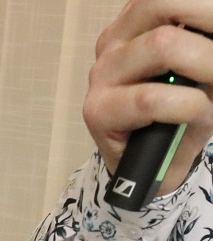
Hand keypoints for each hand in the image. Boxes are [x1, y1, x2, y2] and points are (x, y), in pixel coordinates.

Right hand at [84, 1, 212, 193]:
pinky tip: (198, 113)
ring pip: (162, 45)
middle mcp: (113, 42)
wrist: (156, 166)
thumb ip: (204, 40)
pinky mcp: (97, 111)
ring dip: (208, 64)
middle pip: (162, 3)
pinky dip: (188, 105)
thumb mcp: (202, 66)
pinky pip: (151, 98)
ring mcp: (101, 75)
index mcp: (136, 22)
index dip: (204, 4)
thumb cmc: (183, 111)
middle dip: (210, 21)